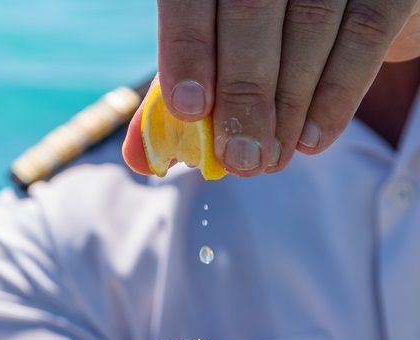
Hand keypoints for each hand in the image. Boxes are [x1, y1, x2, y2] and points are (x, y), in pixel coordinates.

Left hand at [124, 0, 419, 176]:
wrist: (348, 3)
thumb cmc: (264, 34)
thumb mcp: (215, 55)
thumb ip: (177, 97)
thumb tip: (140, 160)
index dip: (187, 49)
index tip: (190, 110)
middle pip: (251, 12)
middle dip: (244, 95)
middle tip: (238, 159)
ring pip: (309, 26)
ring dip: (288, 106)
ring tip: (271, 159)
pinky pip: (363, 34)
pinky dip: (338, 95)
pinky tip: (312, 140)